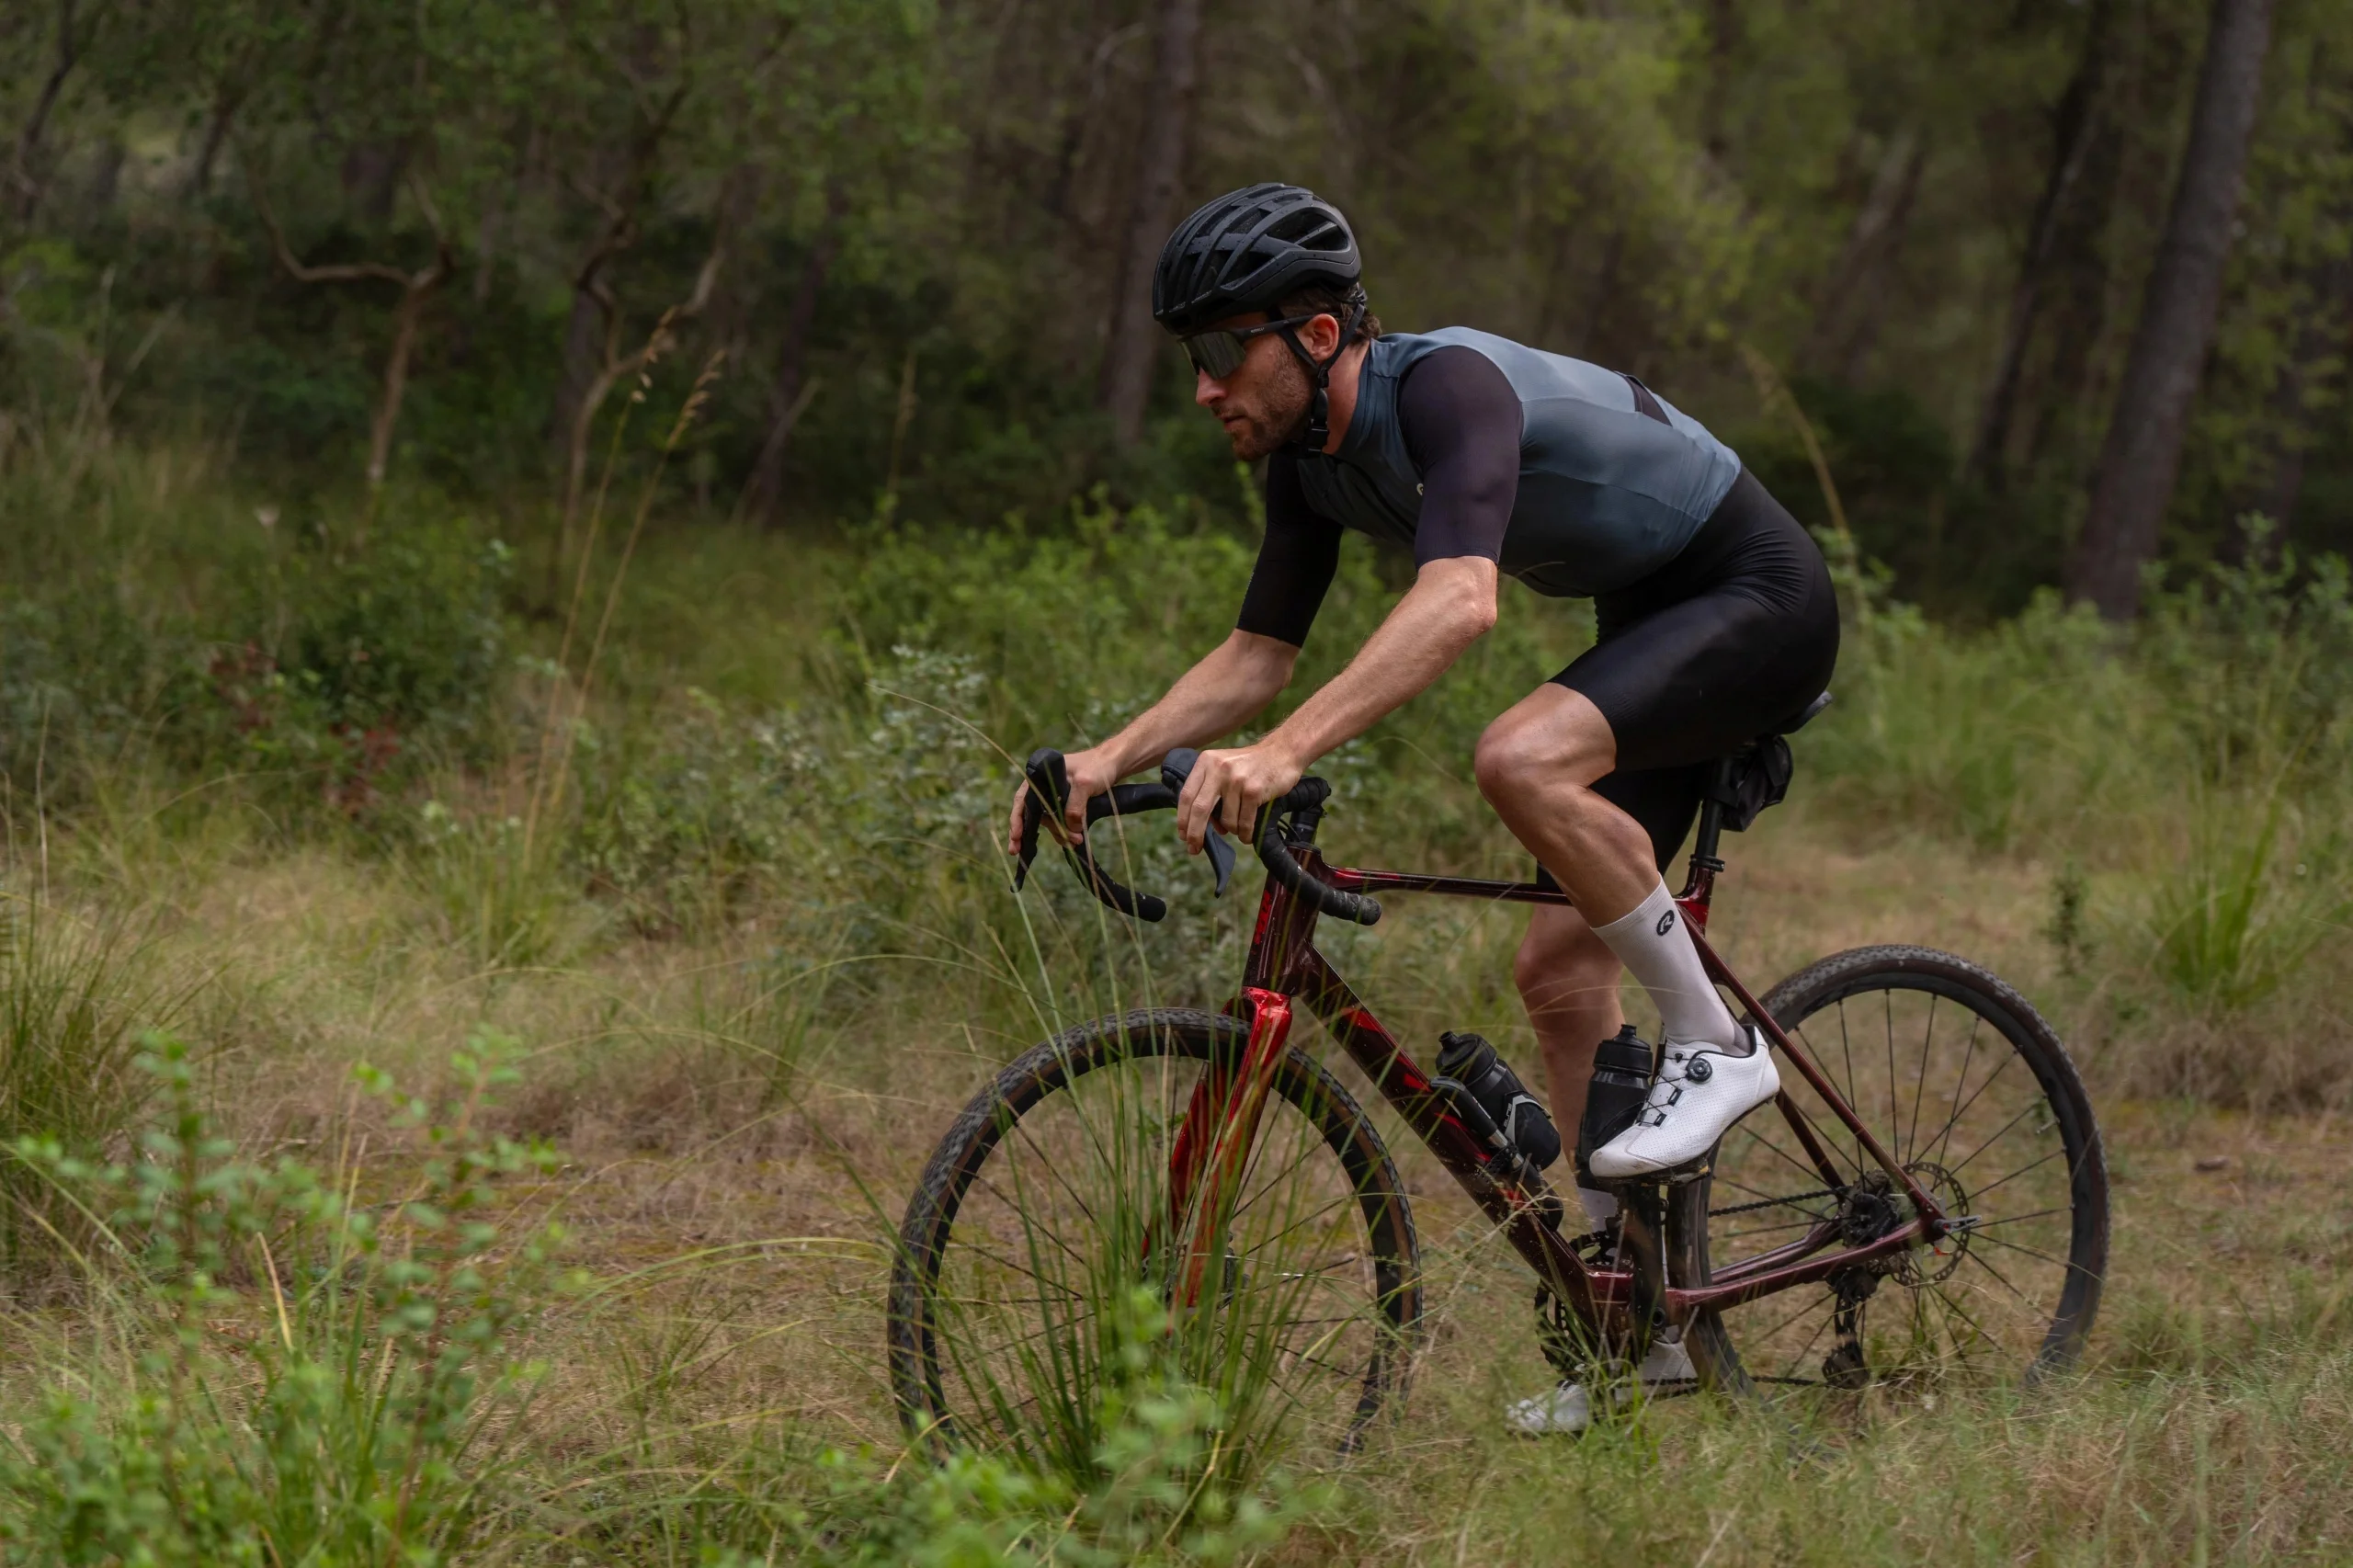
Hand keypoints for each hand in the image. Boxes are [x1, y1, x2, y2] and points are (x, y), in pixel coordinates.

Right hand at [1004, 745, 1126, 856]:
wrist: (1115, 763)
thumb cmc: (1098, 765)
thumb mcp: (1085, 783)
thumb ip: (1075, 805)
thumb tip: (1070, 829)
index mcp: (1041, 777)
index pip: (1022, 800)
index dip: (1017, 819)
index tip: (1016, 837)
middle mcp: (1044, 787)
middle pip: (1035, 815)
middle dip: (1040, 832)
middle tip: (1039, 847)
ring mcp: (1055, 797)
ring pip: (1050, 821)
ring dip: (1059, 834)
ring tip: (1074, 842)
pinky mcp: (1067, 805)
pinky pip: (1061, 822)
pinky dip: (1066, 832)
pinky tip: (1073, 841)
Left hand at [1174, 741, 1305, 853]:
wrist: (1282, 752)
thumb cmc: (1251, 765)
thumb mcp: (1224, 767)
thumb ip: (1209, 789)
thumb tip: (1201, 825)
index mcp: (1206, 762)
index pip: (1186, 795)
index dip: (1183, 819)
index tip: (1183, 835)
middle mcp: (1219, 769)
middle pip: (1199, 809)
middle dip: (1195, 833)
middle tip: (1194, 848)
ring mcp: (1236, 780)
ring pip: (1226, 820)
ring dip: (1232, 831)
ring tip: (1239, 828)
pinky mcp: (1253, 791)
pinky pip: (1244, 823)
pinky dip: (1245, 834)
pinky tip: (1247, 834)